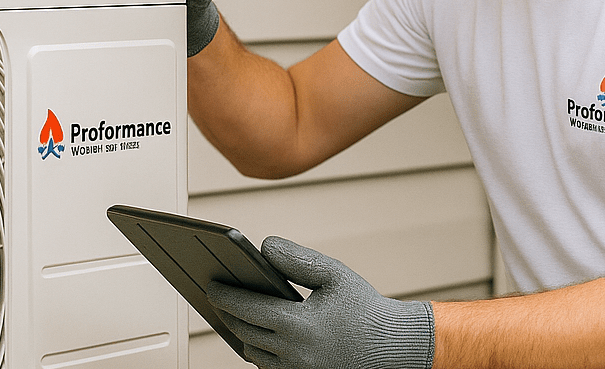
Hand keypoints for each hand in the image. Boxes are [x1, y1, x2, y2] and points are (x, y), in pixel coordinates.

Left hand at [207, 236, 433, 368]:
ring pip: (253, 354)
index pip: (249, 309)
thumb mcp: (334, 274)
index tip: (212, 284)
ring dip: (241, 332)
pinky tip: (255, 331)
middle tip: (218, 294)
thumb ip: (297, 260)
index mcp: (300, 325)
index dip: (225, 296)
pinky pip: (269, 367)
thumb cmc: (365, 308)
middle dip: (228, 313)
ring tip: (234, 311)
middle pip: (245, 332)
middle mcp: (295, 354)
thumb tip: (263, 248)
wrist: (393, 346)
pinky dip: (258, 349)